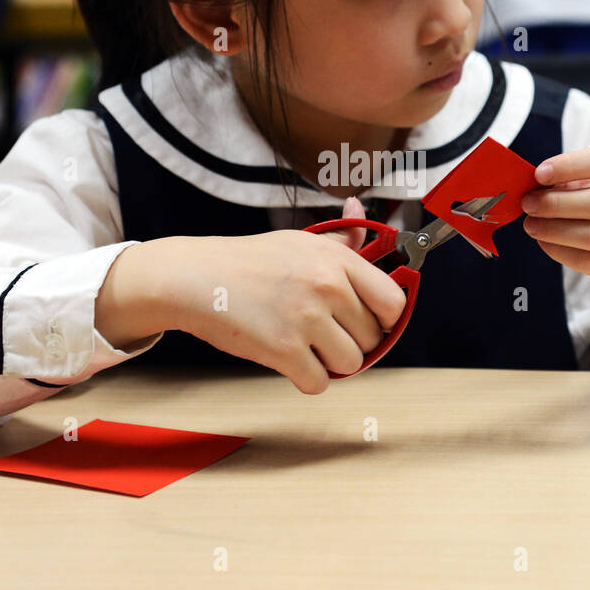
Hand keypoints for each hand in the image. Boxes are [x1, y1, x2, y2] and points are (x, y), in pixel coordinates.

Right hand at [151, 196, 405, 392]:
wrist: (197, 278)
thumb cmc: (250, 261)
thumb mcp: (300, 240)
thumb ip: (341, 236)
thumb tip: (361, 208)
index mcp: (337, 259)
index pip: (393, 301)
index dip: (386, 318)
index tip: (370, 322)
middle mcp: (328, 286)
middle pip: (373, 337)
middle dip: (353, 341)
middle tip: (325, 333)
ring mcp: (307, 319)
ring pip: (351, 363)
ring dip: (331, 362)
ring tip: (307, 346)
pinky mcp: (284, 350)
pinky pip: (319, 382)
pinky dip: (307, 378)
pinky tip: (291, 360)